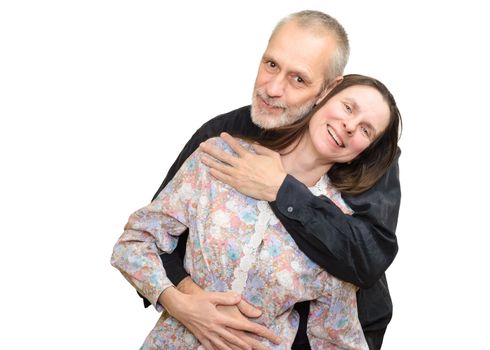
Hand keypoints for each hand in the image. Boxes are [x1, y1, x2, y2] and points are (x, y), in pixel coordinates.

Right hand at [159, 283, 280, 349]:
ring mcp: (208, 335)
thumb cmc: (197, 300)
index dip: (251, 329)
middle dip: (246, 345)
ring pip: (224, 346)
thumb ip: (227, 298)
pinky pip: (212, 348)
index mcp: (219, 318)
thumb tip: (239, 298)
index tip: (262, 332)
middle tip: (256, 348)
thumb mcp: (212, 296)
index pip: (239, 325)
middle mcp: (215, 329)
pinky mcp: (202, 338)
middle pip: (234, 339)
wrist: (181, 308)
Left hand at [200, 132, 286, 201]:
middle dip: (211, 150)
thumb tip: (253, 144)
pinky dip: (216, 174)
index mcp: (249, 157)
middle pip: (222, 156)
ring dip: (210, 162)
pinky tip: (210, 170)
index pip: (236, 146)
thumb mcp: (272, 155)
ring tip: (201, 158)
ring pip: (220, 167)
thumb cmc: (276, 171)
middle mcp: (241, 164)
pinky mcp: (237, 184)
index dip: (228, 139)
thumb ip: (262, 149)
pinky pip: (224, 178)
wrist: (277, 188)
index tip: (221, 134)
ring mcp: (237, 175)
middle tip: (202, 146)